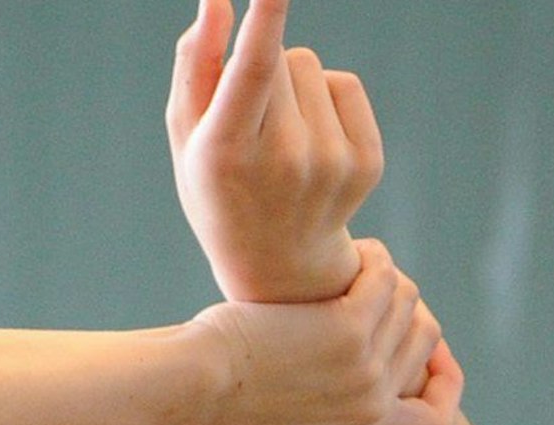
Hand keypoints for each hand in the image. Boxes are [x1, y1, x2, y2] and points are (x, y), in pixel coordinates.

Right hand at [168, 0, 382, 302]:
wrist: (280, 268)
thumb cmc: (217, 189)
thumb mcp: (186, 135)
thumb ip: (195, 64)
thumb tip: (216, 1)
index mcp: (227, 152)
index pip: (253, 71)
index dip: (265, 20)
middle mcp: (286, 160)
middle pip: (282, 56)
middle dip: (263, 69)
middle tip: (252, 123)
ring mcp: (332, 165)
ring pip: (312, 65)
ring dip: (294, 85)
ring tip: (281, 136)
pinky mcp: (367, 165)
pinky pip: (346, 85)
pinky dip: (327, 100)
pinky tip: (312, 143)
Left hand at [194, 240, 458, 424]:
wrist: (196, 384)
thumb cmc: (229, 387)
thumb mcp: (294, 405)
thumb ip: (338, 388)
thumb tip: (373, 342)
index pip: (436, 423)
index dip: (443, 384)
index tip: (428, 354)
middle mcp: (373, 406)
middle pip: (424, 337)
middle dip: (402, 303)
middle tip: (368, 283)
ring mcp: (365, 370)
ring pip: (407, 300)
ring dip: (383, 271)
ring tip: (354, 261)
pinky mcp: (348, 331)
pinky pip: (384, 279)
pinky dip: (371, 258)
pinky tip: (349, 251)